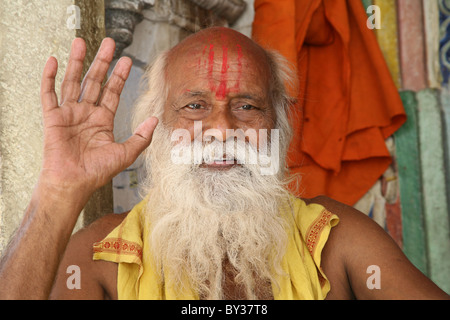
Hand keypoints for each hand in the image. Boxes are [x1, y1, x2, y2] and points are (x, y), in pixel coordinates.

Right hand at [39, 38, 157, 202]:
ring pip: (73, 81)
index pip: (112, 92)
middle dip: (102, 62)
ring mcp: (69, 114)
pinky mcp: (52, 118)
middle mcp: (86, 114)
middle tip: (109, 42)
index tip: (127, 60)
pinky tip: (54, 60)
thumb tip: (155, 119)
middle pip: (95, 81)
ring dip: (77, 62)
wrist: (73, 184)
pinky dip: (50, 77)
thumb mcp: (126, 153)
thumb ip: (141, 137)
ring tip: (82, 42)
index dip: (119, 76)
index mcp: (102, 121)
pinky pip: (49, 93)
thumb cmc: (97, 172)